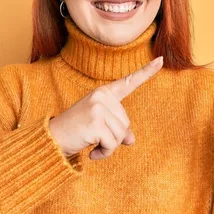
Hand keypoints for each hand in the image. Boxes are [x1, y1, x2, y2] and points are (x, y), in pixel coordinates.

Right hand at [49, 56, 163, 160]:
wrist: (51, 139)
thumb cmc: (77, 131)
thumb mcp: (100, 126)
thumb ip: (118, 130)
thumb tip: (131, 141)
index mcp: (104, 93)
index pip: (128, 82)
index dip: (147, 72)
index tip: (161, 60)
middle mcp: (101, 96)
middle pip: (126, 123)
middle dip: (114, 137)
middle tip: (94, 137)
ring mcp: (98, 108)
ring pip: (121, 135)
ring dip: (109, 147)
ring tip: (92, 143)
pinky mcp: (95, 122)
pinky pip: (112, 145)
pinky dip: (104, 153)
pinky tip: (92, 152)